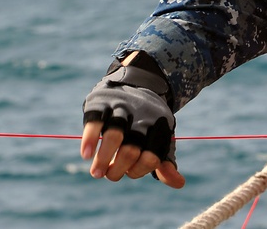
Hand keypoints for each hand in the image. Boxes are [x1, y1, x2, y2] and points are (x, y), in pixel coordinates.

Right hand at [81, 61, 185, 188]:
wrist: (135, 82)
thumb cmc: (147, 120)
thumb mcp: (160, 137)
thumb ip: (165, 162)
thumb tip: (179, 184)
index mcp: (158, 129)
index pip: (150, 158)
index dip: (138, 169)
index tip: (129, 171)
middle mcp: (140, 119)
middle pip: (131, 150)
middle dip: (118, 168)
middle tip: (108, 174)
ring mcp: (120, 110)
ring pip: (114, 136)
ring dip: (103, 159)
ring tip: (97, 173)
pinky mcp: (101, 104)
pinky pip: (95, 123)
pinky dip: (90, 140)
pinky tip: (86, 155)